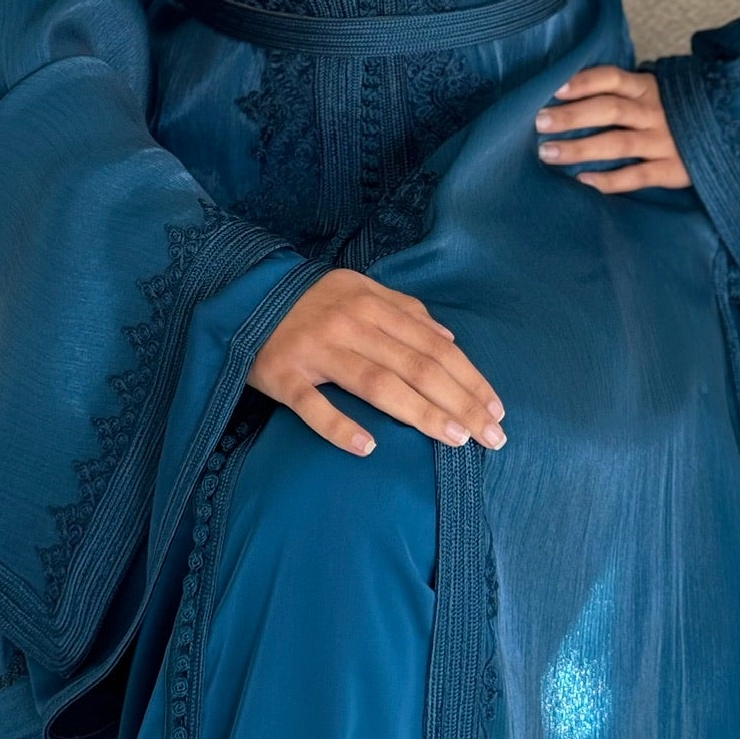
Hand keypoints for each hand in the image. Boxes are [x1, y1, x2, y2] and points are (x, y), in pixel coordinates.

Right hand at [246, 265, 507, 458]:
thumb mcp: (359, 290)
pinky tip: (368, 448)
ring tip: (454, 439)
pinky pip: (312, 405)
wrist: (243, 293)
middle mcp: (350, 324)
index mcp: (372, 304)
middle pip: (415, 365)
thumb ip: (405, 310)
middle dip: (460, 401)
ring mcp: (316, 350)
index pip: (433, 345)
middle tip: (491, 436)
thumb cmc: (311, 300)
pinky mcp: (282, 375)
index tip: (496, 409)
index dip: (469, 377)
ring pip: (377, 383)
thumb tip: (449, 338)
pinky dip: (339, 426)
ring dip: (419, 412)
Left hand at [534, 63, 691, 191]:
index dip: (584, 81)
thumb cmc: (675, 113)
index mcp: (648, 88)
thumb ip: (622, 93)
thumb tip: (566, 94)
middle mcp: (655, 112)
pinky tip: (583, 182)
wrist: (732, 134)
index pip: (613, 78)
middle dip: (572, 116)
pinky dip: (610, 180)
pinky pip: (638, 176)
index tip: (554, 89)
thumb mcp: (654, 94)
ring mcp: (666, 141)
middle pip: (609, 109)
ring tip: (549, 153)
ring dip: (581, 148)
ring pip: (618, 143)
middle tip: (539, 122)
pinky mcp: (674, 169)